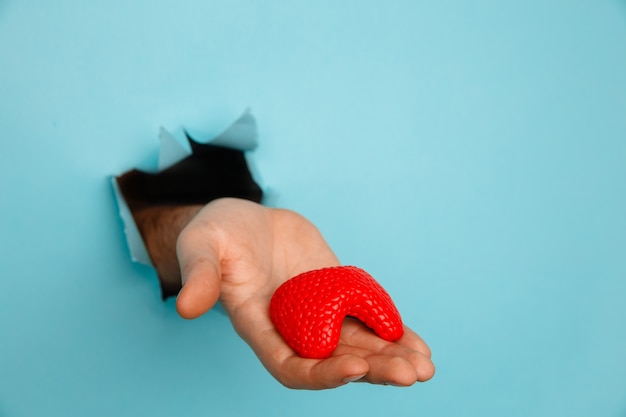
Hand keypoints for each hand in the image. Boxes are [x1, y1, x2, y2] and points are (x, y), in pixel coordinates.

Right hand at [173, 198, 434, 388]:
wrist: (244, 221)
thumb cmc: (215, 236)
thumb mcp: (201, 248)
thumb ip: (200, 276)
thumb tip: (185, 307)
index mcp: (259, 326)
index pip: (290, 365)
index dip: (321, 372)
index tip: (355, 366)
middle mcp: (293, 327)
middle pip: (335, 360)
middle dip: (373, 369)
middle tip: (413, 374)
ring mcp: (318, 311)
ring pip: (358, 343)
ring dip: (392, 357)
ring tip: (425, 366)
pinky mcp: (337, 291)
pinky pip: (367, 317)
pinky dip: (392, 331)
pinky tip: (418, 344)